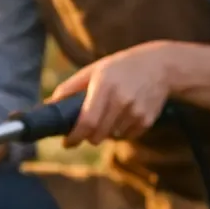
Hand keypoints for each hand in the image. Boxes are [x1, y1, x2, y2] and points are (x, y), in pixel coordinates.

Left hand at [50, 42, 173, 146]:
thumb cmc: (119, 68)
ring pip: (111, 136)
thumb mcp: (93, 70)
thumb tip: (49, 105)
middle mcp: (121, 100)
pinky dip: (120, 131)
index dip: (75, 137)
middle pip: (97, 135)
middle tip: (85, 130)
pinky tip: (123, 114)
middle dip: (87, 137)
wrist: (160, 66)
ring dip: (104, 132)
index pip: (87, 121)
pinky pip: (126, 136)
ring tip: (109, 114)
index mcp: (104, 86)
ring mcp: (136, 111)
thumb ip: (70, 88)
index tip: (67, 143)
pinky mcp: (147, 120)